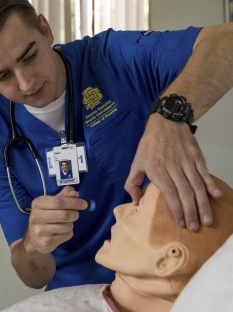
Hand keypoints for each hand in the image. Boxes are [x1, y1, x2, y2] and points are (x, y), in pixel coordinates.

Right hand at [23, 186, 87, 253]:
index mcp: (38, 203)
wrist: (34, 239)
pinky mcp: (46, 242)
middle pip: (64, 214)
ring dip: (71, 224)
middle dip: (74, 214)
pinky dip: (68, 233)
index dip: (74, 202)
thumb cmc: (46, 216)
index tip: (84, 204)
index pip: (59, 201)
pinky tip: (61, 232)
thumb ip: (64, 196)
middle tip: (76, 214)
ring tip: (65, 224)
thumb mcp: (52, 203)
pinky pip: (66, 236)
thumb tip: (75, 193)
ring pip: (67, 226)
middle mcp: (36, 216)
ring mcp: (40, 230)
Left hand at [125, 114, 221, 230]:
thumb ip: (132, 183)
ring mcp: (186, 161)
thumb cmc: (149, 145)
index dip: (176, 209)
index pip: (169, 193)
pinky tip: (216, 196)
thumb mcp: (136, 162)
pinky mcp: (196, 156)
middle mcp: (172, 166)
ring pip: (196, 185)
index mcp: (156, 169)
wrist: (165, 122)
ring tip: (207, 220)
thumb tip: (135, 202)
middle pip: (184, 192)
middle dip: (191, 212)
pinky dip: (211, 184)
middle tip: (196, 227)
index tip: (181, 223)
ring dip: (203, 204)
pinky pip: (204, 172)